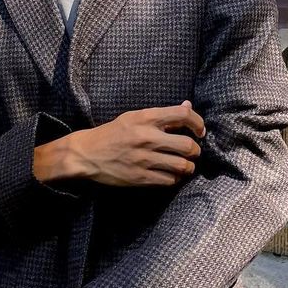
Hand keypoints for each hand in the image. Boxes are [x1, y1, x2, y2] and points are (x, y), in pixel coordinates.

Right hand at [66, 100, 205, 187]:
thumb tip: (188, 107)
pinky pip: (169, 180)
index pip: (183, 116)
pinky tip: (170, 174)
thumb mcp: (135, 117)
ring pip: (182, 166)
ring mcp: (144, 159)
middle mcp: (147, 138)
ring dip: (188, 167)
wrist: (87, 154)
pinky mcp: (140, 177)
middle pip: (188, 145)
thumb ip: (162, 114)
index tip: (200, 131)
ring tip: (184, 165)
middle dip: (195, 150)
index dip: (198, 123)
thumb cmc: (113, 133)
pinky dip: (174, 178)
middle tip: (191, 151)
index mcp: (146, 118)